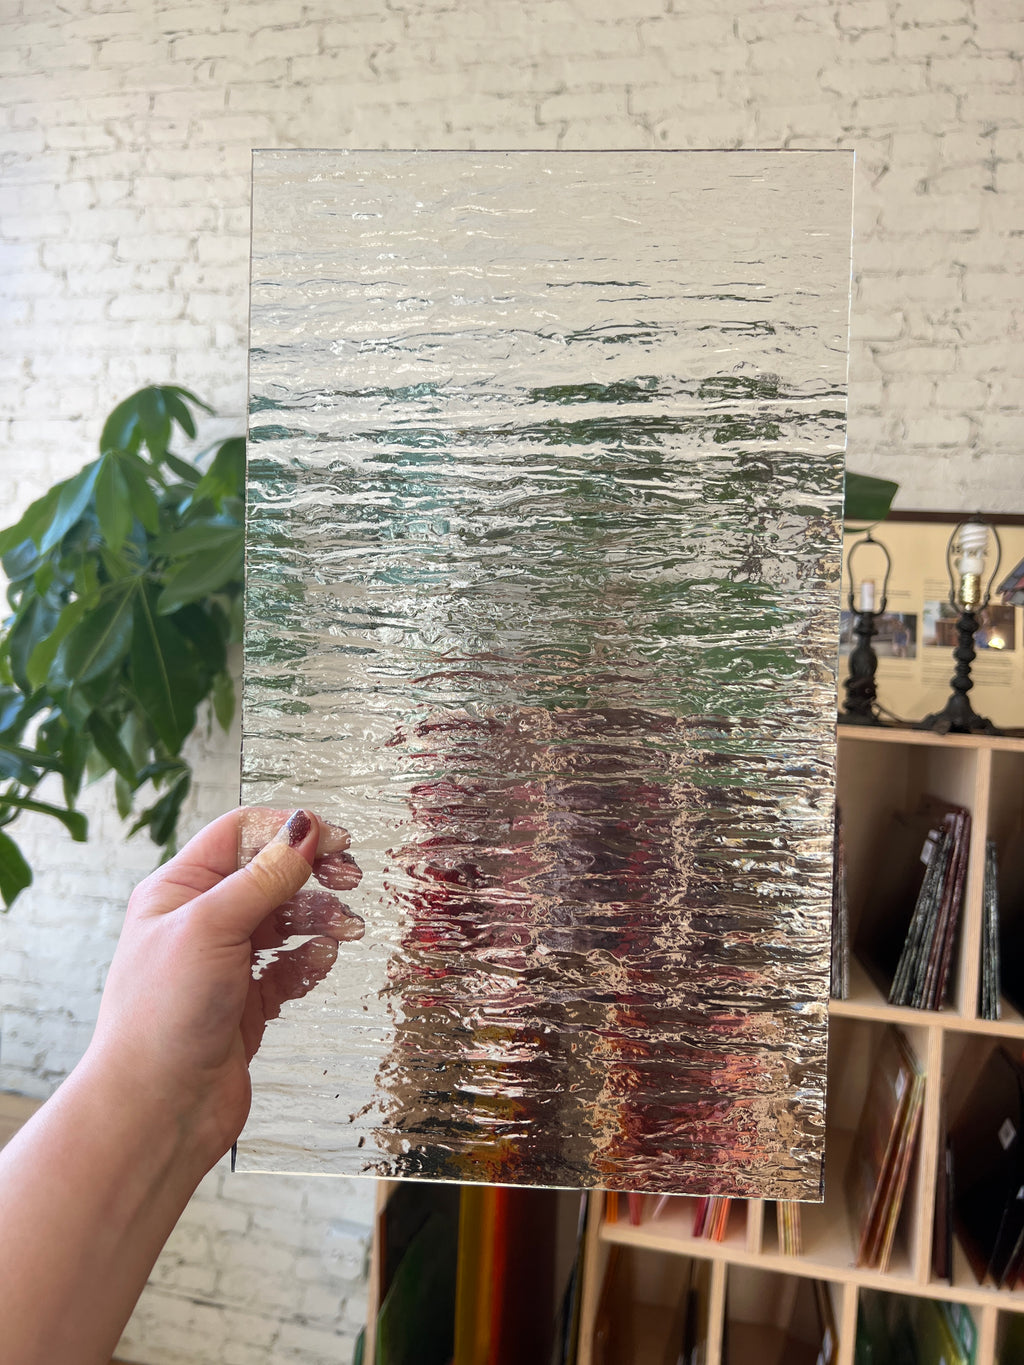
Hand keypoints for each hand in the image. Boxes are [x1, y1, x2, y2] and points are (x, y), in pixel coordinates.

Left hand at [85, 806, 363, 1169]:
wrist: (156, 1110)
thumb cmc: (161, 1017)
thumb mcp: (213, 927)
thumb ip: (264, 876)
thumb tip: (303, 828)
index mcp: (178, 890)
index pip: (239, 834)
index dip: (287, 829)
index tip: (334, 839)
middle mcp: (201, 921)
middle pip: (268, 874)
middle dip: (311, 873)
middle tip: (350, 878)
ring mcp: (225, 962)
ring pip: (284, 920)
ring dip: (319, 918)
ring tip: (345, 930)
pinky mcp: (247, 1002)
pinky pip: (289, 966)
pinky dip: (309, 960)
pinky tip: (321, 961)